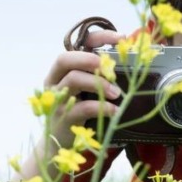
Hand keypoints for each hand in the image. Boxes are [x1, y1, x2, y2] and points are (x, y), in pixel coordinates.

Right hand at [43, 29, 123, 146]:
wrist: (59, 143)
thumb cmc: (77, 111)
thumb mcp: (85, 90)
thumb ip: (97, 76)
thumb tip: (126, 64)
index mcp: (62, 70)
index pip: (76, 44)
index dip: (99, 38)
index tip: (122, 38)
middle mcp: (55, 80)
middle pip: (66, 59)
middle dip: (90, 59)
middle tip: (110, 68)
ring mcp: (57, 99)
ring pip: (73, 80)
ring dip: (99, 83)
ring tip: (117, 93)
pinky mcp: (63, 117)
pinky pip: (82, 107)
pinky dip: (102, 107)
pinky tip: (114, 110)